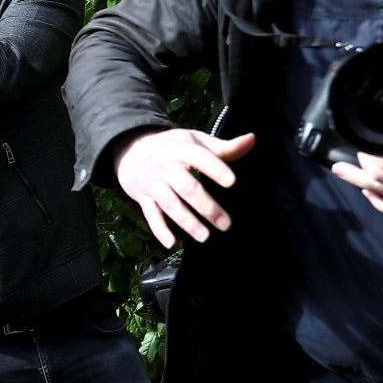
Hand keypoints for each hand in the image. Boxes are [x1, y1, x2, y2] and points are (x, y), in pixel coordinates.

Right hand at [113, 128, 257, 248]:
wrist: (130, 149)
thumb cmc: (171, 146)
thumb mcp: (195, 141)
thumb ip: (224, 146)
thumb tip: (252, 140)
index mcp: (182, 149)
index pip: (200, 157)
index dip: (215, 169)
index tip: (231, 182)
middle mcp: (167, 166)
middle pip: (186, 187)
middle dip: (206, 206)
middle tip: (225, 223)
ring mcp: (154, 183)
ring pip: (170, 203)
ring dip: (186, 221)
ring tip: (204, 236)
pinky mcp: (143, 197)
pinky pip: (150, 215)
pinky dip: (159, 230)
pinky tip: (172, 242)